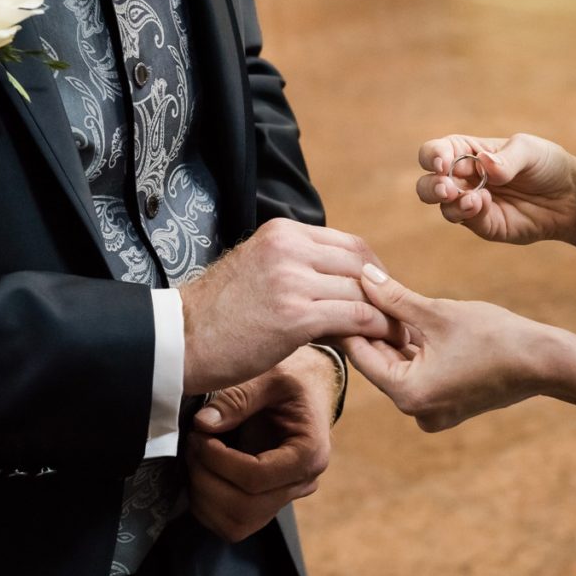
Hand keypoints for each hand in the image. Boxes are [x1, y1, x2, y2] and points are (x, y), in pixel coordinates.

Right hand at [180, 217, 403, 394]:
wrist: (179, 341)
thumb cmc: (216, 314)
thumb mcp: (257, 269)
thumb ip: (296, 266)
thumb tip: (339, 281)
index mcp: (281, 232)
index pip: (349, 243)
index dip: (373, 271)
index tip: (381, 295)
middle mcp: (289, 249)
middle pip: (361, 264)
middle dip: (385, 292)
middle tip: (396, 317)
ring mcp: (292, 281)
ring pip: (362, 291)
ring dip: (384, 316)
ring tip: (392, 335)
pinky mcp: (295, 317)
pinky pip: (355, 317)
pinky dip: (374, 330)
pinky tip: (377, 343)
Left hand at [185, 347, 335, 541]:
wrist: (306, 394)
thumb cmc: (290, 382)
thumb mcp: (270, 377)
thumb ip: (238, 398)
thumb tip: (203, 423)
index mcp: (309, 453)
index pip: (257, 477)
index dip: (219, 460)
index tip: (200, 435)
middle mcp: (302, 483)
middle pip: (245, 507)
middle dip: (206, 478)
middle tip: (193, 444)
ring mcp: (285, 499)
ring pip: (236, 524)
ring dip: (203, 496)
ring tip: (196, 458)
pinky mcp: (267, 505)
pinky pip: (232, 525)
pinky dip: (206, 506)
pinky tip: (202, 473)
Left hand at [342, 265, 560, 431]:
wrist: (546, 362)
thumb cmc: (495, 336)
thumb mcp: (437, 313)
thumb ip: (394, 298)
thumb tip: (362, 276)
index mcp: (408, 395)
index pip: (362, 354)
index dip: (348, 321)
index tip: (336, 295)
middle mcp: (415, 411)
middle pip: (378, 362)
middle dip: (370, 327)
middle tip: (352, 292)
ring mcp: (431, 412)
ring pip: (398, 366)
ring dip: (391, 337)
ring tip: (376, 300)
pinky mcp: (445, 404)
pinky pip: (417, 373)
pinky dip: (412, 350)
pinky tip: (405, 321)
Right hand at [416, 134, 575, 249]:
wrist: (569, 197)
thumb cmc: (547, 165)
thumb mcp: (530, 151)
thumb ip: (506, 158)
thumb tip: (484, 164)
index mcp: (467, 151)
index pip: (435, 152)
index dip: (432, 157)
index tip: (443, 163)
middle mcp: (463, 178)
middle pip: (427, 183)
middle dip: (431, 186)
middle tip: (446, 189)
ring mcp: (470, 202)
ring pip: (441, 205)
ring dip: (449, 203)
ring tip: (471, 199)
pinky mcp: (483, 224)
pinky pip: (465, 221)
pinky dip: (469, 213)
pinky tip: (483, 204)